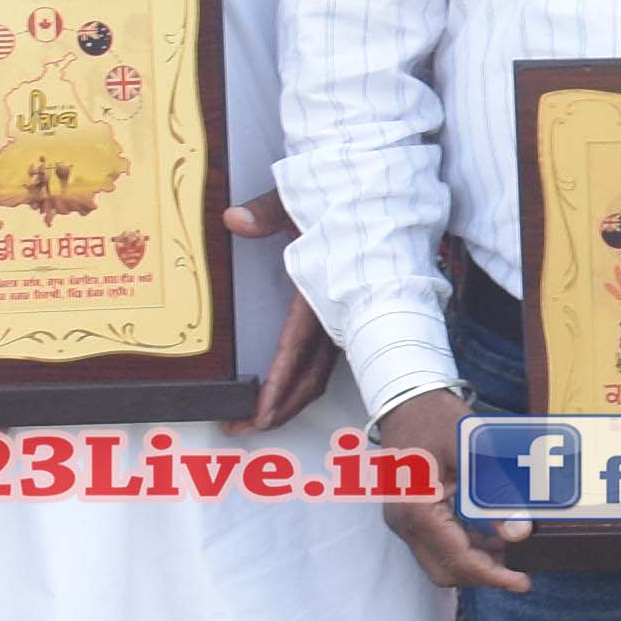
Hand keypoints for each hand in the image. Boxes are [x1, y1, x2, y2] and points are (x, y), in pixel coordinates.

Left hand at [222, 196, 330, 433]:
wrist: (385, 191)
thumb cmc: (348, 198)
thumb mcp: (300, 202)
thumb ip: (267, 213)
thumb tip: (235, 219)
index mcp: (320, 292)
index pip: (295, 350)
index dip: (277, 387)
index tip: (260, 415)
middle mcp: (335, 312)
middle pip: (310, 377)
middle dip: (279, 410)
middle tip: (245, 429)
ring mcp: (345, 316)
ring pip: (321, 372)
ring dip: (293, 400)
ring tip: (261, 419)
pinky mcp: (346, 312)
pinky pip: (326, 357)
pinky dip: (305, 379)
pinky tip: (289, 385)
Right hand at [369, 389, 531, 594]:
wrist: (408, 399)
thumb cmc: (437, 419)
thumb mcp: (473, 450)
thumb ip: (495, 492)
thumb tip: (520, 534)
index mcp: (415, 510)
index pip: (457, 559)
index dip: (493, 575)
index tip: (523, 582)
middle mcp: (403, 522)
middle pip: (446, 570)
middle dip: (484, 575)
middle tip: (522, 571)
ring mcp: (404, 521)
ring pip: (442, 562)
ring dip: (477, 562)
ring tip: (514, 554)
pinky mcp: (411, 515)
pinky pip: (439, 545)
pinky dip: (467, 548)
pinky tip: (494, 538)